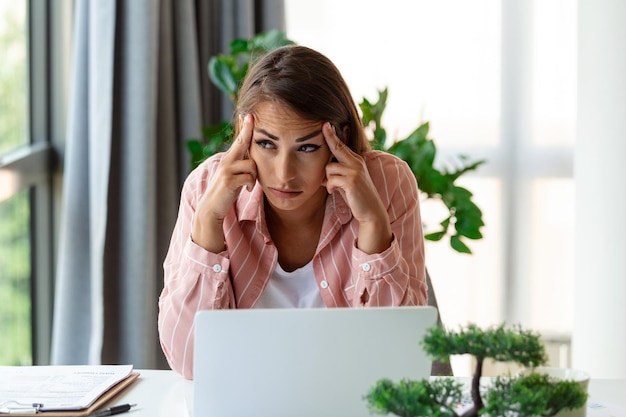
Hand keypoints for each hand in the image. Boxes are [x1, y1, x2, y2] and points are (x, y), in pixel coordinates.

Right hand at [192, 114, 256, 251]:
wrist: (212, 207)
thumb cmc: (227, 191)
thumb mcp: (234, 175)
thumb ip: (242, 166)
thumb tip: (253, 159)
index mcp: (229, 159)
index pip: (239, 141)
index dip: (245, 128)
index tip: (249, 114)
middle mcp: (227, 161)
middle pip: (242, 143)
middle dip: (248, 130)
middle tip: (252, 117)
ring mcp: (227, 170)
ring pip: (251, 165)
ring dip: (254, 176)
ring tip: (249, 184)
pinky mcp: (229, 181)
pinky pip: (249, 177)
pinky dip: (250, 184)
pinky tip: (247, 189)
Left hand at [322, 122, 391, 253]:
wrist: (370, 211)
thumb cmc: (356, 197)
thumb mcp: (346, 181)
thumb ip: (337, 173)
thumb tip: (320, 172)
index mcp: (356, 161)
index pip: (341, 146)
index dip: (333, 135)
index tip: (326, 124)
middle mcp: (357, 162)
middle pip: (337, 148)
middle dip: (329, 137)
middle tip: (323, 125)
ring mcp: (355, 170)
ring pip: (329, 168)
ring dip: (327, 179)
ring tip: (333, 187)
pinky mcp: (352, 181)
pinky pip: (331, 179)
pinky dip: (329, 187)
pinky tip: (334, 192)